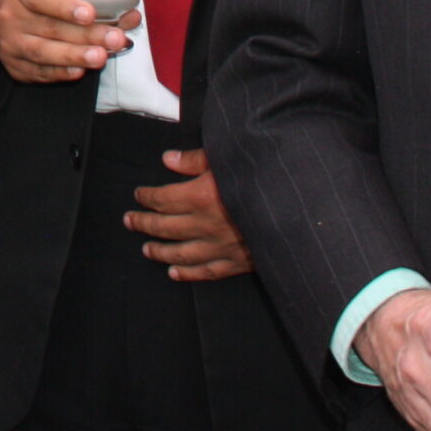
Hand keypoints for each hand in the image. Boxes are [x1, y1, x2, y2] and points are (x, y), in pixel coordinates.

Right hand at [0, 0, 135, 83]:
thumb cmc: (37, 2)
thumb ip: (87, 0)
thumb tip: (132, 17)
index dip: (64, 6)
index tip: (89, 13)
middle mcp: (13, 18)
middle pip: (50, 28)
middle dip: (86, 36)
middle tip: (114, 39)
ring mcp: (12, 45)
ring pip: (44, 53)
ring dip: (75, 56)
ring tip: (101, 57)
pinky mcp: (16, 68)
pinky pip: (40, 73)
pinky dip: (61, 73)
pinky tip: (81, 71)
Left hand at [127, 148, 251, 280]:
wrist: (300, 209)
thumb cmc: (263, 178)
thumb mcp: (228, 158)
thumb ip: (196, 160)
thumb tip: (168, 159)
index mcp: (201, 196)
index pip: (163, 198)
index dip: (147, 197)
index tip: (138, 195)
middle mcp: (206, 224)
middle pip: (165, 227)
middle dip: (144, 223)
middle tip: (130, 221)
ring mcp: (221, 247)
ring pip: (181, 253)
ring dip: (160, 251)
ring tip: (146, 249)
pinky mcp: (237, 262)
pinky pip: (207, 271)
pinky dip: (188, 273)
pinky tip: (174, 273)